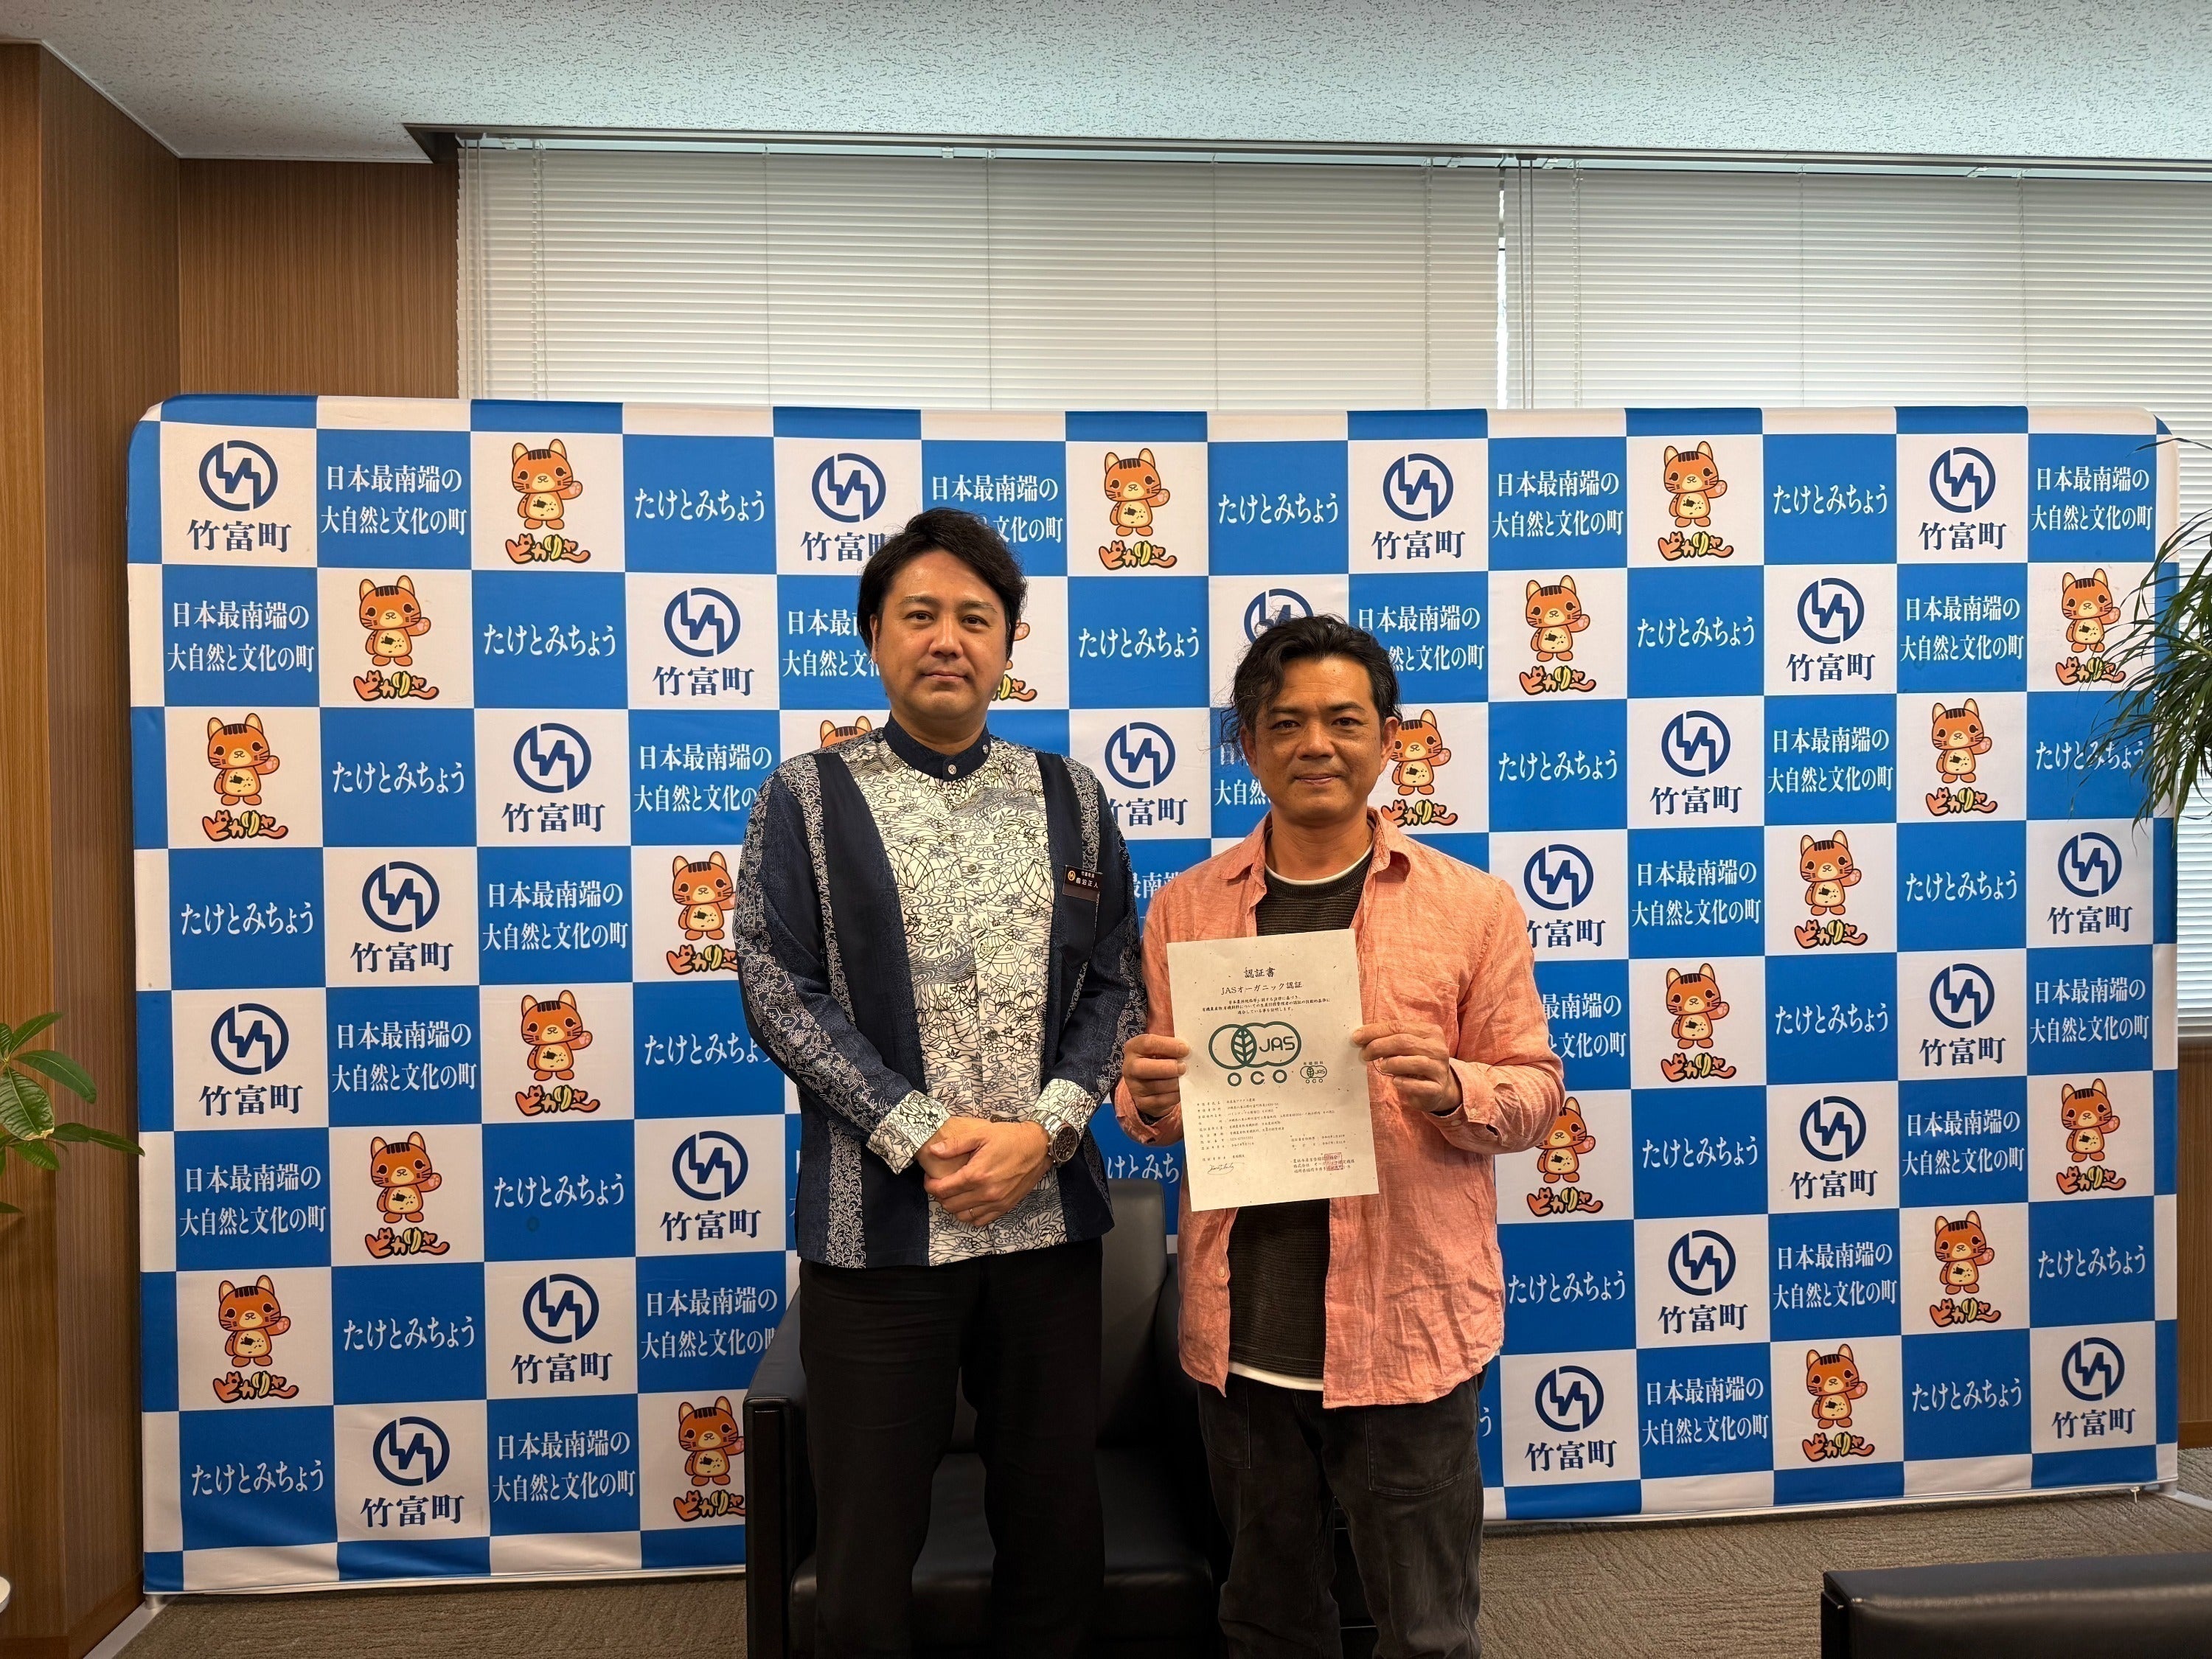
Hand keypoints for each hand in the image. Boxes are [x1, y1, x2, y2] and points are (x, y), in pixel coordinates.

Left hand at [922, 1118, 1049, 1226]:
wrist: (1038, 1147)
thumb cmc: (1009, 1138)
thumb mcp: (980, 1134)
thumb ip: (955, 1144)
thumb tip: (934, 1150)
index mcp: (976, 1174)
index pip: (942, 1189)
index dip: (930, 1185)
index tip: (930, 1178)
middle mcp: (985, 1193)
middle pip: (950, 1204)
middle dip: (940, 1195)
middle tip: (941, 1183)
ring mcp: (996, 1202)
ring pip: (963, 1216)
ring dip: (954, 1206)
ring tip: (954, 1193)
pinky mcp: (1005, 1206)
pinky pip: (980, 1220)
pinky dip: (970, 1215)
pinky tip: (969, 1202)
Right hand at [1121, 1034, 1188, 1120]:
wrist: (1150, 1083)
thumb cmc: (1160, 1059)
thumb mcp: (1162, 1046)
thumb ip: (1172, 1039)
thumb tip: (1188, 1037)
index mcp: (1134, 1047)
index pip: (1147, 1043)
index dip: (1168, 1046)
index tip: (1185, 1049)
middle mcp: (1129, 1067)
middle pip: (1145, 1068)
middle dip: (1168, 1068)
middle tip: (1183, 1067)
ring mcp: (1134, 1087)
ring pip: (1156, 1086)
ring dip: (1175, 1083)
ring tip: (1184, 1078)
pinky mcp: (1142, 1102)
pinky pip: (1161, 1100)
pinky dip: (1174, 1095)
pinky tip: (1180, 1089)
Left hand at [1353, 1022, 1461, 1116]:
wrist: (1438, 1089)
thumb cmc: (1415, 1063)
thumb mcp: (1406, 1047)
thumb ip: (1389, 1039)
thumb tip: (1361, 1037)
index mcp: (1430, 1031)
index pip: (1399, 1026)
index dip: (1375, 1031)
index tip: (1357, 1037)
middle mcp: (1438, 1048)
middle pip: (1404, 1042)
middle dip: (1379, 1046)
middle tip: (1364, 1054)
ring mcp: (1439, 1069)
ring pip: (1415, 1062)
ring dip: (1392, 1063)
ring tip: (1382, 1066)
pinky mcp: (1437, 1089)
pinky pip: (1419, 1085)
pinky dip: (1404, 1083)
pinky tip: (1395, 1082)